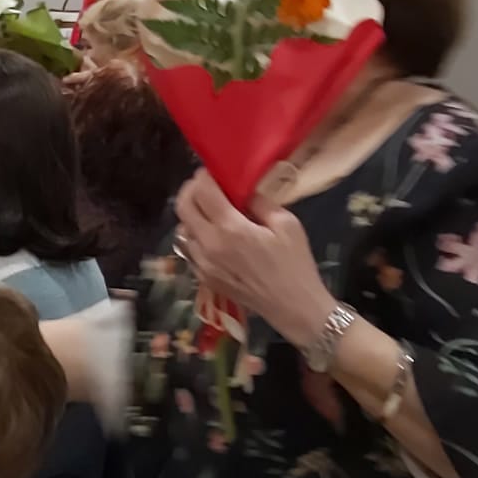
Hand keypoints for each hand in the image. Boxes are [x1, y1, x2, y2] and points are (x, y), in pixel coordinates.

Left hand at [174, 170, 335, 347]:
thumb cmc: (295, 264)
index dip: (204, 176)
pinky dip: (196, 236)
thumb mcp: (287, 224)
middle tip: (206, 185)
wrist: (293, 307)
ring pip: (183, 229)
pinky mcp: (203, 277)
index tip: (212, 171)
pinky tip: (214, 236)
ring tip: (210, 210)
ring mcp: (202, 263)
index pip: (202, 192)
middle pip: (182, 208)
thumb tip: (243, 190)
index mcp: (230, 229)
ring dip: (192, 214)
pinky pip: (189, 249)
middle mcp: (208, 245)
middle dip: (191, 191)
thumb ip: (260, 202)